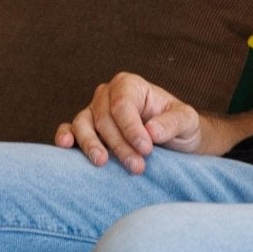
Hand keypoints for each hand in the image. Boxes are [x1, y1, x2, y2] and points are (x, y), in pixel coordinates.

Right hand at [56, 73, 204, 172]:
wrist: (173, 140)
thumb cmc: (178, 126)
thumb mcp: (187, 121)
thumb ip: (173, 123)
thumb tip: (152, 132)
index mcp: (130, 85)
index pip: (123, 105)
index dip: (131, 128)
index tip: (146, 148)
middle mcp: (107, 95)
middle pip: (104, 119)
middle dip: (120, 145)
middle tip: (137, 166)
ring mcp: (93, 111)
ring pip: (83, 125)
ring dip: (92, 145)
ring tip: (102, 162)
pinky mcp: (84, 129)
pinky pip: (70, 130)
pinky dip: (65, 136)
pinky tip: (66, 145)